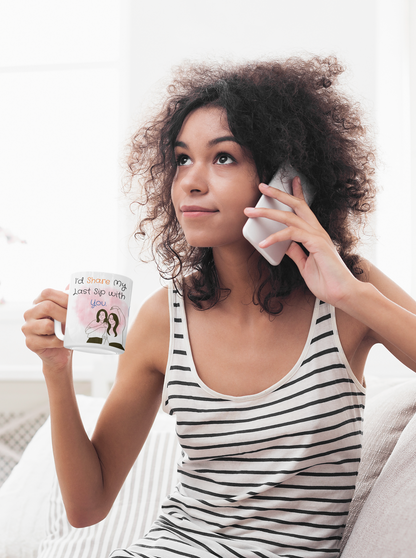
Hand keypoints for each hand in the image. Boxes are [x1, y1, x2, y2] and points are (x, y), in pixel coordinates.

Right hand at [22, 288, 71, 370]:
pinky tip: (62, 342)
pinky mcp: (30, 342)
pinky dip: (60, 342)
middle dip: (64, 314)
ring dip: (62, 330)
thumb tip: (72, 284)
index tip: (76, 304)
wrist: (60, 352)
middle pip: (47, 306)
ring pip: (47, 325)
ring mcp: (27, 328)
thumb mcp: (67, 312)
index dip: (63, 297)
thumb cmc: (64, 329)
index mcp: (38, 302)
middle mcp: (30, 313)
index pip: (47, 293)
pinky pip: (49, 340)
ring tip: (67, 332)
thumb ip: (68, 298)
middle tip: (74, 320)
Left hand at [244, 177, 358, 305]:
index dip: (297, 193)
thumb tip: (286, 246)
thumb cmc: (327, 282)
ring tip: (250, 212)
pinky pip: (292, 234)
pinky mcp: (316, 244)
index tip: (290, 181)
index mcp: (316, 235)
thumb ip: (296, 253)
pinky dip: (275, 237)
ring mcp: (318, 236)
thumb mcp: (305, 265)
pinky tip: (263, 242)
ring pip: (290, 216)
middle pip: (296, 205)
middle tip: (263, 186)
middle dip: (278, 194)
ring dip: (268, 213)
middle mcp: (318, 231)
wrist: (342, 294)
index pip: (304, 209)